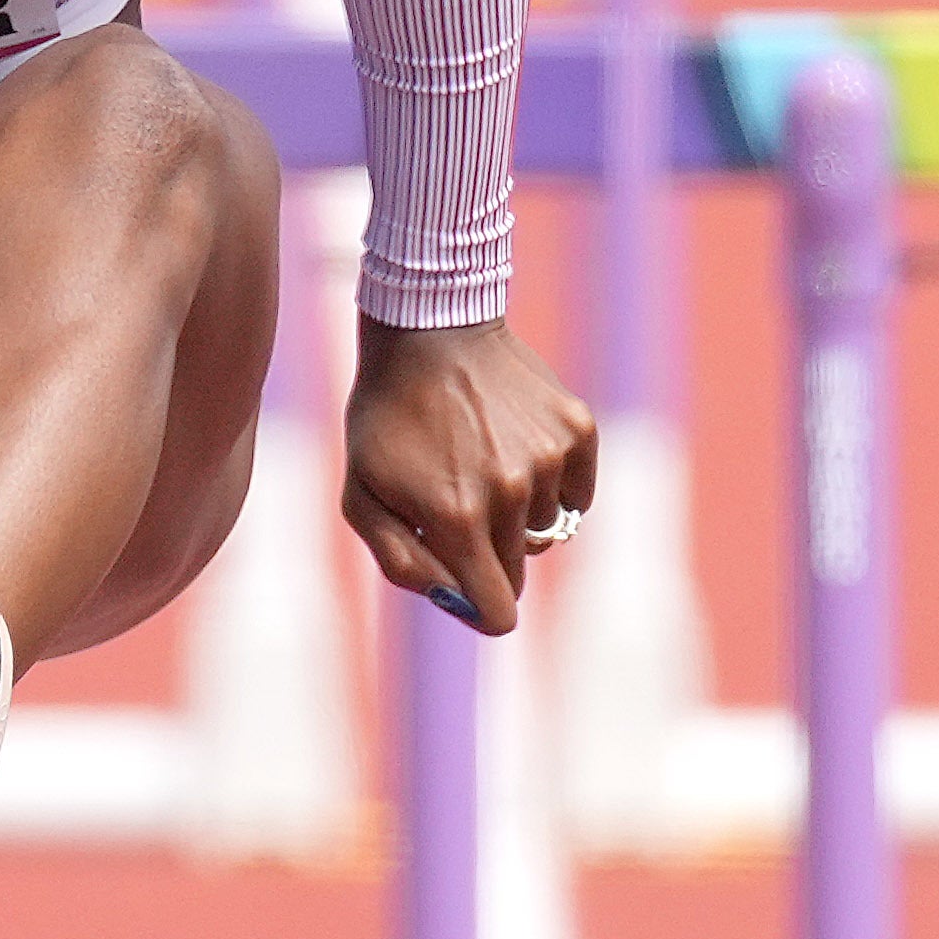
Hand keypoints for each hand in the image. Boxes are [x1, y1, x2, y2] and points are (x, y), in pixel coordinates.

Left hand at [343, 317, 603, 635]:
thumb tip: (450, 598)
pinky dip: (551, 481)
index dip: (481, 610)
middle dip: (489, 555)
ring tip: (482, 461)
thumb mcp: (362, 494)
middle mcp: (511, 493)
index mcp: (458, 519)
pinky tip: (516, 444)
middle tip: (459, 507)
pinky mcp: (577, 430)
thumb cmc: (387, 417)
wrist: (430, 328)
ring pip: (543, 527)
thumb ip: (400, 561)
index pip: (498, 610)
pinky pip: (575, 491)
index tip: (469, 594)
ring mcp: (549, 459)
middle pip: (518, 570)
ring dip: (516, 512)